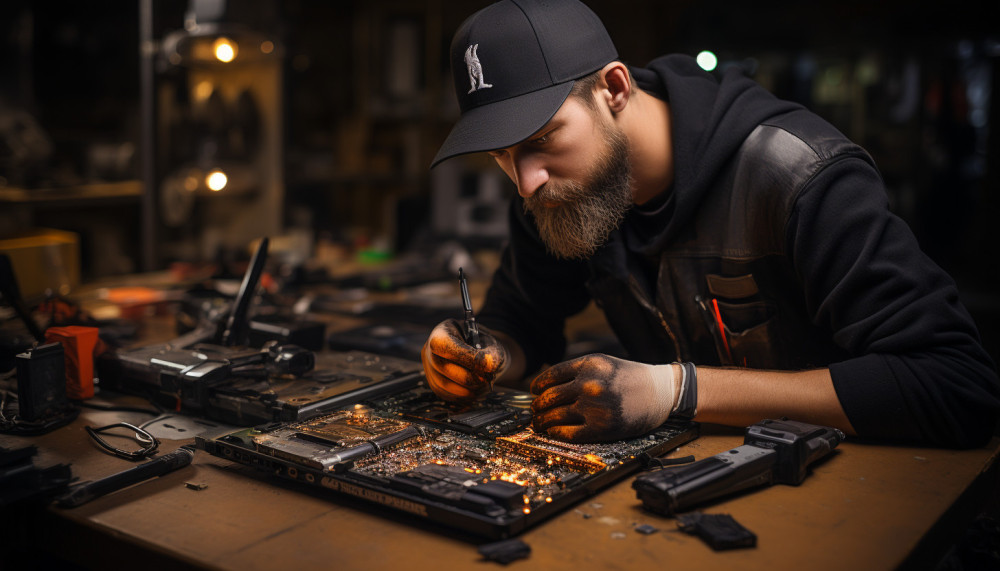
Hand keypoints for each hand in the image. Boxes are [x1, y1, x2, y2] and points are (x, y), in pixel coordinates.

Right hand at [422, 318, 509, 402]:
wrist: (480, 358)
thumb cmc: (485, 348)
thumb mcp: (492, 345)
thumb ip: (492, 354)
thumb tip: (488, 366)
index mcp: (443, 332)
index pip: (443, 344)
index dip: (464, 356)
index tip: (485, 363)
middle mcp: (430, 350)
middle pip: (442, 366)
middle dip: (469, 376)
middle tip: (487, 377)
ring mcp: (429, 369)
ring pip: (444, 384)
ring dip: (468, 388)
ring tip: (483, 383)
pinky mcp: (434, 385)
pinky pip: (446, 394)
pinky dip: (465, 395)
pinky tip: (476, 388)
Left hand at [530, 354, 678, 441]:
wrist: (662, 392)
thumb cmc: (632, 378)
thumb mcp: (605, 364)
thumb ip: (578, 371)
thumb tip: (547, 386)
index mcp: (589, 364)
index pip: (551, 375)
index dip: (538, 386)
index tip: (533, 392)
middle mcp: (589, 384)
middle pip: (549, 397)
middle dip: (537, 406)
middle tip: (534, 410)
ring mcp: (594, 407)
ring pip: (555, 416)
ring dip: (542, 421)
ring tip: (539, 423)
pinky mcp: (601, 428)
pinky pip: (568, 433)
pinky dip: (556, 433)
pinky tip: (553, 432)